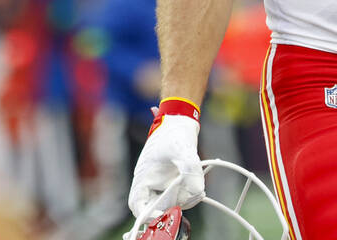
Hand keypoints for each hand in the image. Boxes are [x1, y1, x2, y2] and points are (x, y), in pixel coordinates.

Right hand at [128, 102, 206, 229]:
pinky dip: (191, 193)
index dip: (147, 214)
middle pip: (159, 207)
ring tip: (197, 184)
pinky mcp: (175, 183)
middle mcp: (152, 184)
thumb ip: (190, 169)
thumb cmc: (173, 132)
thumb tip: (198, 190)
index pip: (138, 205)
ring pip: (173, 203)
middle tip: (192, 196)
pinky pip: (182, 195)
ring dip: (186, 198)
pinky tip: (198, 183)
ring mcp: (163, 185)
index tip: (162, 215)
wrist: (181, 120)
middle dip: (174, 206)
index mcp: (144, 178)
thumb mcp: (182, 148)